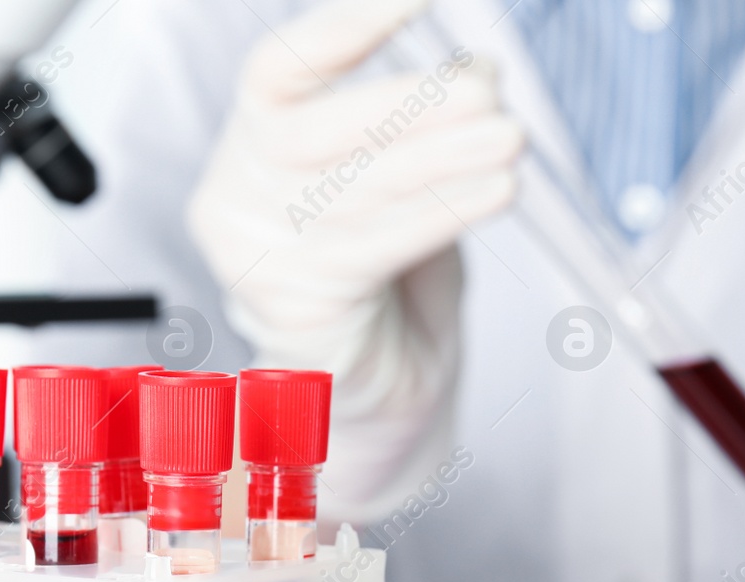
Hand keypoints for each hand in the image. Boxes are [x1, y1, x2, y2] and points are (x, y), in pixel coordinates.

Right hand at [187, 0, 522, 349]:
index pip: (278, 68)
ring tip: (508, 138)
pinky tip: (494, 191)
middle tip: (488, 91)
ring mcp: (256, 255)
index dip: (346, 27)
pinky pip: (375, 251)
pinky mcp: (294, 308)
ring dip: (442, 160)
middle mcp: (236, 193)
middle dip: (407, 106)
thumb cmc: (382, 271)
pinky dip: (442, 216)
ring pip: (356, 192)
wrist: (373, 384)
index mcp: (253, 140)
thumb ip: (422, 124)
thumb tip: (480, 70)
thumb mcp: (401, 177)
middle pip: (312, 132)